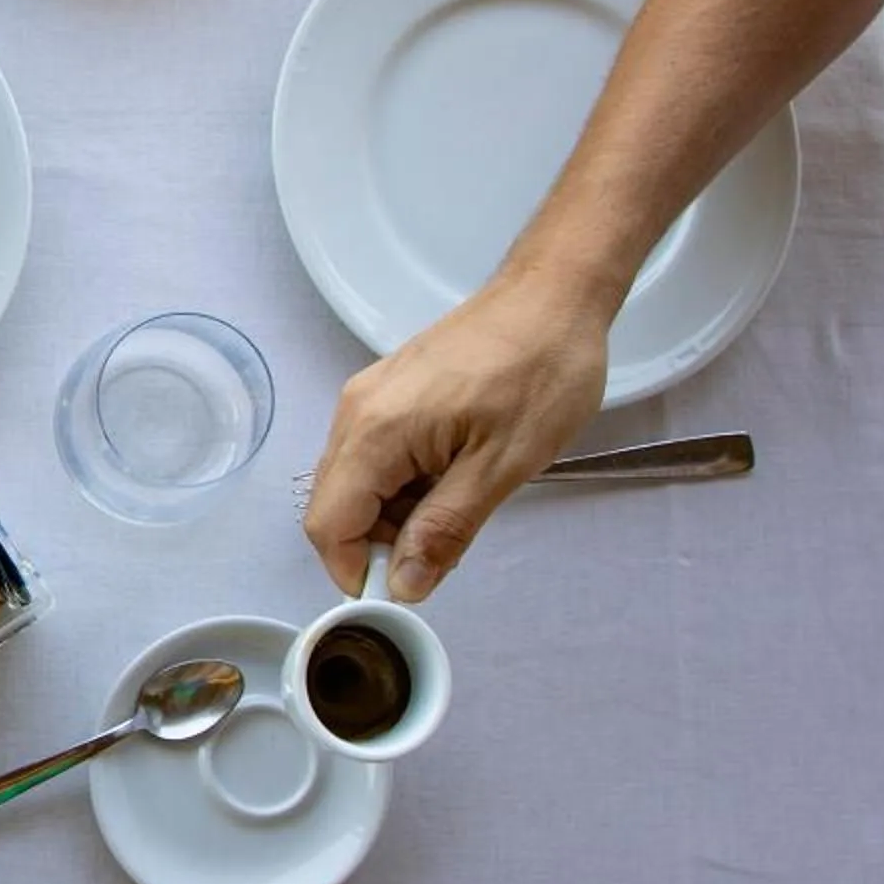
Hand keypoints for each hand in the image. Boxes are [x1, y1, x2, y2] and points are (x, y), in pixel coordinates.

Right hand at [301, 270, 609, 600]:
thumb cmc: (540, 373)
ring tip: (458, 508)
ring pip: (353, 482)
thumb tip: (404, 587)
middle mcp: (355, 412)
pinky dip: (401, 484)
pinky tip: (451, 478)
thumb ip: (445, 530)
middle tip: (444, 550)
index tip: (407, 588)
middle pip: (334, 506)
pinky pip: (372, 455)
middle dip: (378, 545)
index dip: (357, 570)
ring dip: (393, 515)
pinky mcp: (388, 390)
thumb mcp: (503, 466)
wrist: (553, 295)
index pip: (329, 524)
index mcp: (376, 431)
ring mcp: (369, 396)